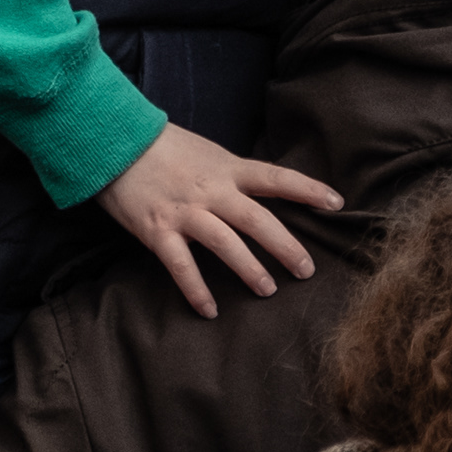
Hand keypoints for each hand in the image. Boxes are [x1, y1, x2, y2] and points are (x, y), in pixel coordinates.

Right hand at [94, 124, 341, 318]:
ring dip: (249, 269)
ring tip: (268, 290)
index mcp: (226, 168)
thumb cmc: (163, 148)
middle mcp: (211, 190)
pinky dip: (196, 289)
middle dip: (285, 246)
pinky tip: (209, 310)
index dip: (308, 189)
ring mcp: (185, 211)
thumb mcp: (206, 152)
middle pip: (257, 219)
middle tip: (307, 270)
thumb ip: (233, 175)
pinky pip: (181, 265)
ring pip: (225, 243)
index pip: (276, 177)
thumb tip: (263, 193)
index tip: (336, 203)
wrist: (115, 142)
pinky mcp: (158, 230)